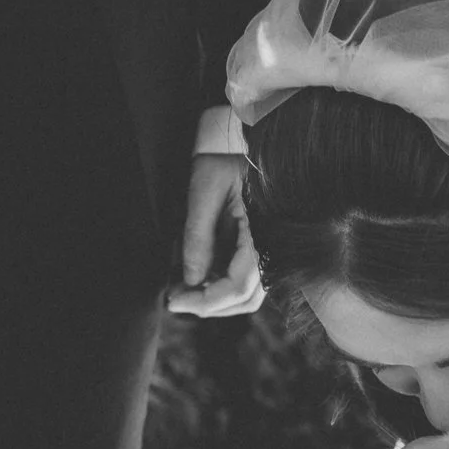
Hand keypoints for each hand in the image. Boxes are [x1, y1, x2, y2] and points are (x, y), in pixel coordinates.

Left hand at [166, 151, 263, 317]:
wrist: (239, 143)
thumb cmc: (224, 159)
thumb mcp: (204, 191)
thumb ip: (197, 237)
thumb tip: (191, 280)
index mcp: (264, 234)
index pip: (239, 287)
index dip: (206, 301)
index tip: (174, 301)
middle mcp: (274, 248)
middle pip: (246, 299)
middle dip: (209, 305)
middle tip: (176, 299)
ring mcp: (270, 250)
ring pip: (248, 295)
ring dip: (216, 299)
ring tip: (183, 290)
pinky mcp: (262, 249)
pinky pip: (246, 280)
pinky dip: (221, 286)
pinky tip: (198, 277)